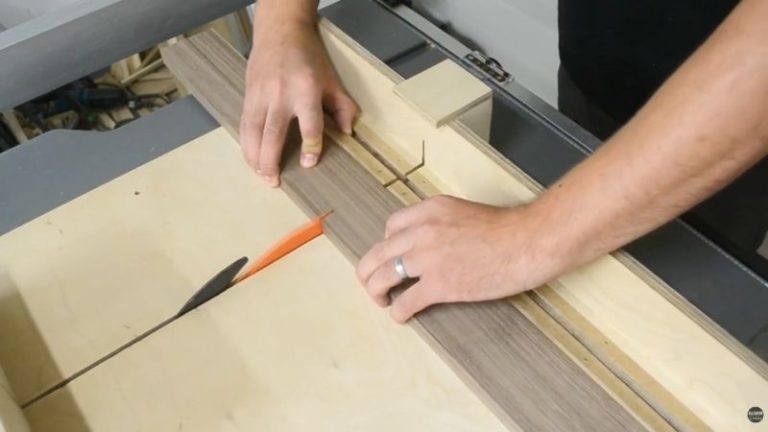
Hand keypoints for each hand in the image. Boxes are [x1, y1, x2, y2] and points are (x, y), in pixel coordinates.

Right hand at [240, 16, 358, 185]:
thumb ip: (342, 107)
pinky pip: (244, 124)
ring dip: (255, 157)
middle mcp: (281, 95)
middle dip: (272, 161)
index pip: (309, 126)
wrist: (280, 31)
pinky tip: (251, 158)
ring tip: (261, 175)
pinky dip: (246, 144)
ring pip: (253, 132)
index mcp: (306, 90)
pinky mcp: (248, 95)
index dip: (310, 148)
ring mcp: (261, 95)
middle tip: (275, 181)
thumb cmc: (309, 56)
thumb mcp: (332, 80)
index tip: (308, 163)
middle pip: (273, 134)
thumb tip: (348, 132)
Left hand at [357, 196, 560, 322]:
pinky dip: (397, 312)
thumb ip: (439, 222)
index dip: (388, 245)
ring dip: (376, 292)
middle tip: (373, 283)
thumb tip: (427, 242)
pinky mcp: (439, 285)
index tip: (393, 257)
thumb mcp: (462, 211)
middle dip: (369, 271)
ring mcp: (428, 258)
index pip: (391, 226)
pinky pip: (404, 301)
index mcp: (428, 210)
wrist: (527, 243)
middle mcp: (421, 231)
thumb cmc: (505, 229)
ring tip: (382, 300)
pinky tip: (401, 315)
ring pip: (382, 276)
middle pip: (377, 253)